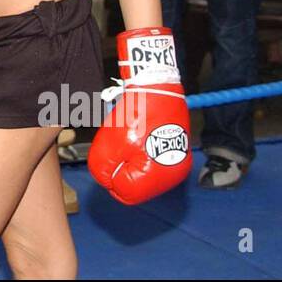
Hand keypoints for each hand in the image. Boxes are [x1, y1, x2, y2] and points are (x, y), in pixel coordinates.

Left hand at [88, 28, 191, 203]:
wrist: (156, 87)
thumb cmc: (134, 114)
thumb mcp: (110, 144)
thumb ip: (104, 169)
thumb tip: (107, 180)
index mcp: (159, 176)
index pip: (126, 194)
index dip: (110, 177)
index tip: (107, 156)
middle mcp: (174, 174)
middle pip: (137, 187)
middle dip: (121, 171)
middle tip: (114, 148)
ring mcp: (178, 163)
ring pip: (144, 176)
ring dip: (131, 164)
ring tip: (126, 141)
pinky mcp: (177, 153)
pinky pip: (153, 165)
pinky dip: (141, 157)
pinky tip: (136, 140)